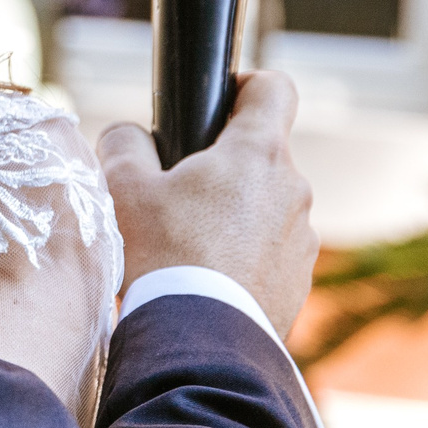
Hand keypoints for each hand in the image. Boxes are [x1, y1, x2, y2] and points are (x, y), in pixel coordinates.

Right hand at [98, 71, 315, 337]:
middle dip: (221, 167)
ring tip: (186, 248)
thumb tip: (129, 135)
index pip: (273, 88)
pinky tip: (205, 281)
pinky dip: (243, 258)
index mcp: (257, 153)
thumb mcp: (124, 188)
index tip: (214, 107)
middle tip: (175, 195)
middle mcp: (293, 189)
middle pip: (260, 155)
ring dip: (233, 217)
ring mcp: (302, 239)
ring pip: (265, 208)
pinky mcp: (299, 282)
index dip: (242, 86)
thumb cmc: (163, 255)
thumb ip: (124, 143)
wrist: (201, 341)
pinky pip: (270, 253)